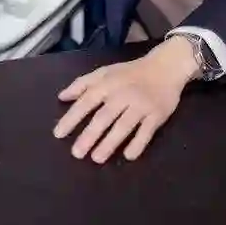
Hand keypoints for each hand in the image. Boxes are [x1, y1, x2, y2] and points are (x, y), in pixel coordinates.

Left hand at [53, 35, 196, 163]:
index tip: (59, 134)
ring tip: (97, 158)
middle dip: (89, 135)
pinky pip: (147, 132)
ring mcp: (141, 105)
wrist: (167, 67)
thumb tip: (62, 97)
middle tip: (77, 153)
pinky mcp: (157, 114)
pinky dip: (138, 143)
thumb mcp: (105, 72)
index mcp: (108, 84)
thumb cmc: (131, 73)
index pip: (86, 102)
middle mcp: (123, 94)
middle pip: (104, 117)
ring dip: (110, 143)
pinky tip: (128, 156)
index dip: (72, 118)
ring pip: (123, 126)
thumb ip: (82, 84)